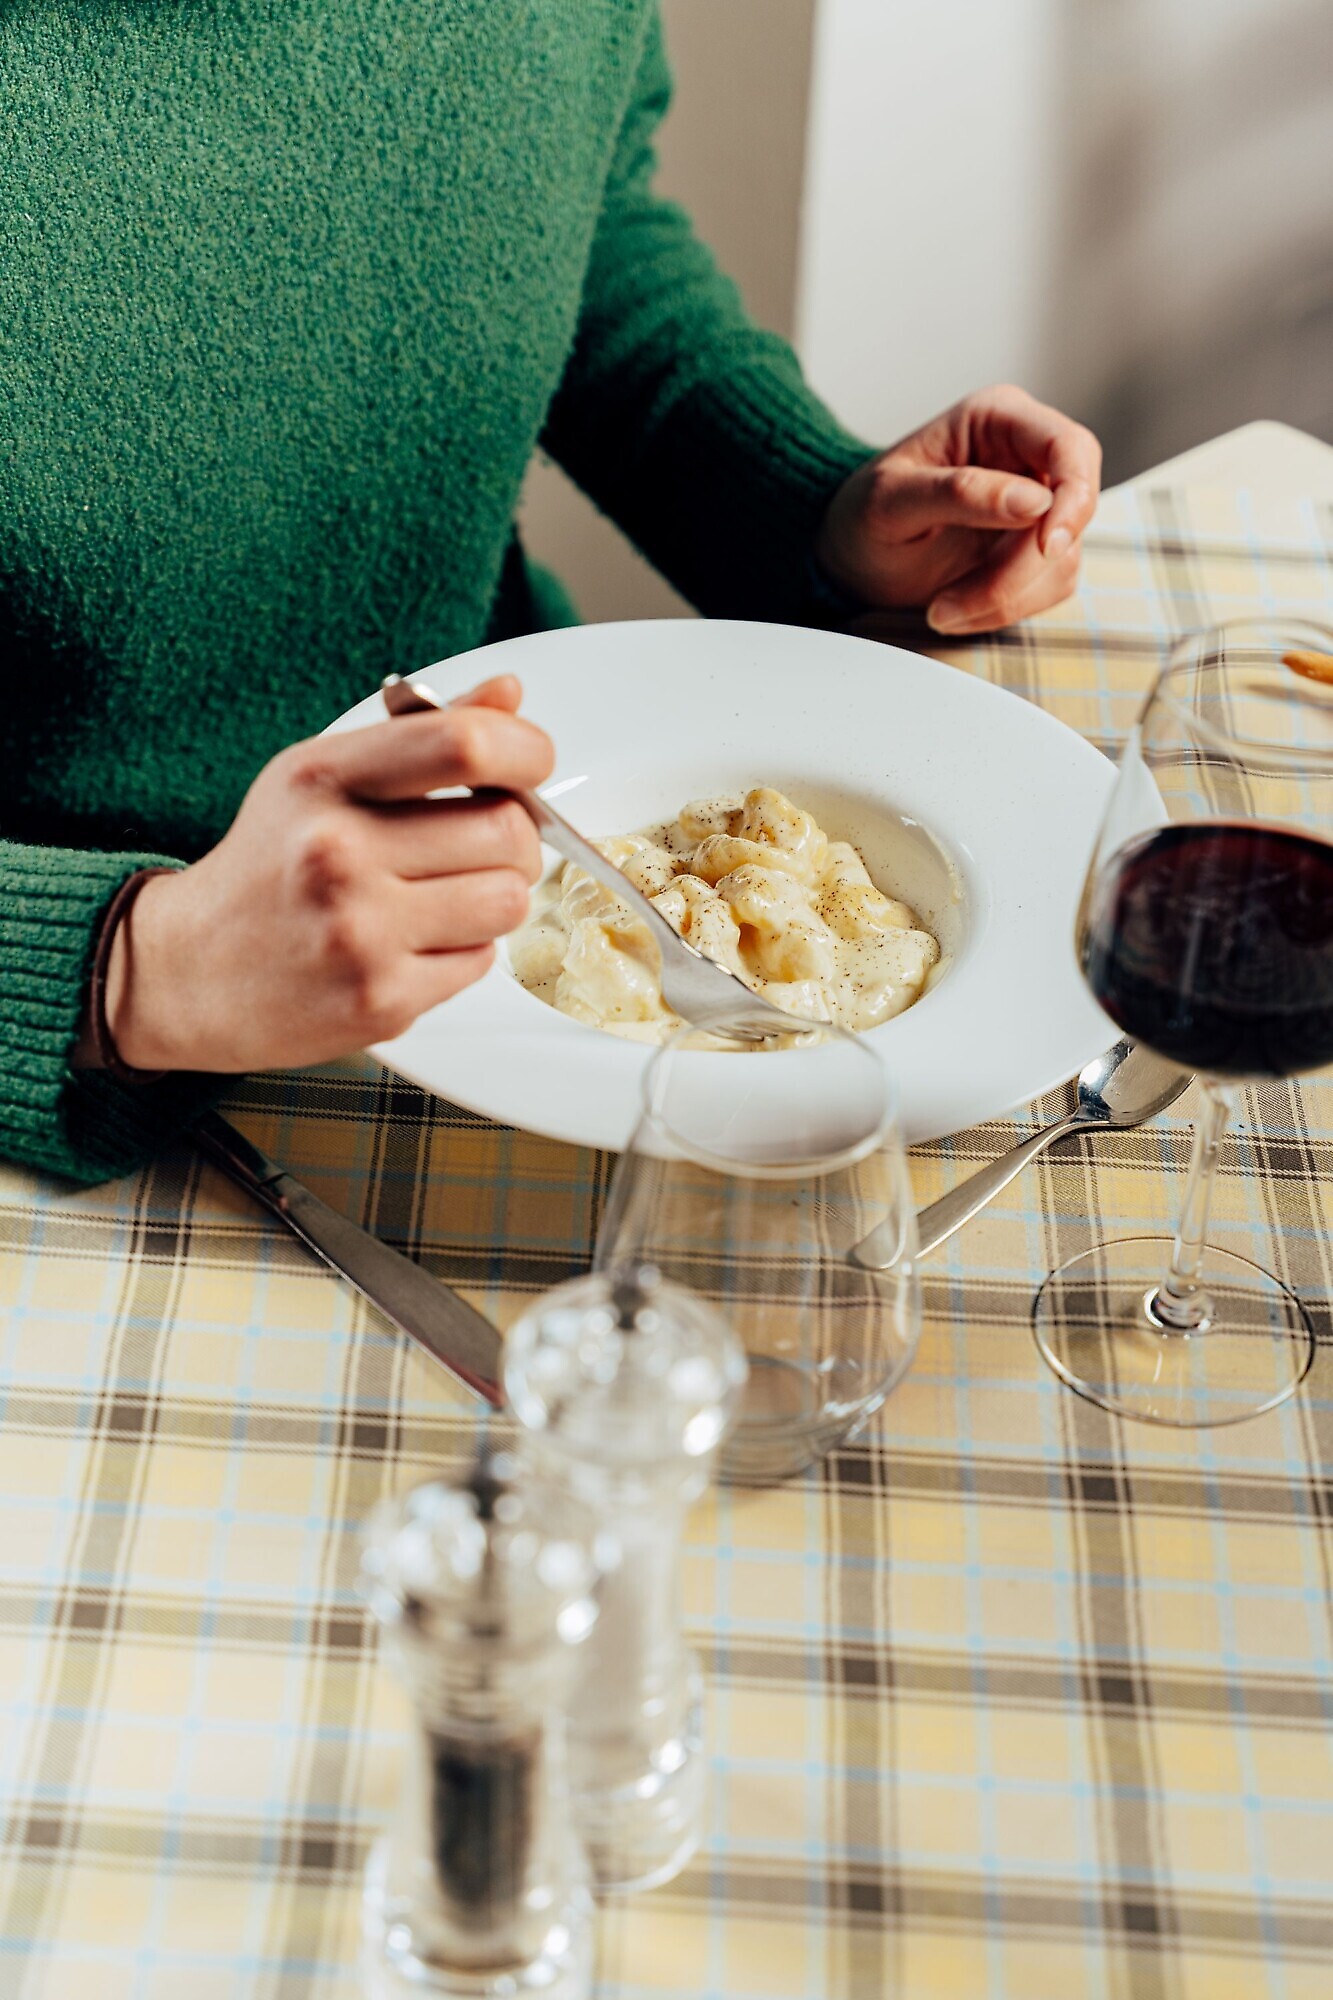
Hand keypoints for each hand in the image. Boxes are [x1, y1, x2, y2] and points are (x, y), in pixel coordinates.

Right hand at [100, 676, 553, 1072]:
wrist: (187, 970)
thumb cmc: (269, 866)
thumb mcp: (322, 779)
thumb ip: (420, 737)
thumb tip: (509, 695)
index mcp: (322, 779)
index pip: (463, 744)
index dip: (524, 750)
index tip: (529, 762)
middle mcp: (337, 852)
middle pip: (506, 829)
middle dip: (517, 835)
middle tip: (487, 843)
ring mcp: (359, 932)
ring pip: (508, 900)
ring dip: (497, 897)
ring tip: (448, 896)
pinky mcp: (380, 1000)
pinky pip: (481, 962)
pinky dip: (465, 951)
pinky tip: (414, 943)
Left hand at [814, 384, 1100, 634]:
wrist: (851, 557)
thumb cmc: (862, 515)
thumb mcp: (891, 501)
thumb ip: (959, 493)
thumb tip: (1033, 502)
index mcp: (998, 419)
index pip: (1069, 447)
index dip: (1073, 497)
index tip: (1046, 547)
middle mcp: (1026, 459)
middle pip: (1074, 509)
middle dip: (1026, 565)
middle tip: (963, 601)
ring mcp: (1035, 510)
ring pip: (1062, 559)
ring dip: (1004, 597)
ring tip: (940, 608)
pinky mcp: (1032, 555)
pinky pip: (1047, 588)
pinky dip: (1004, 610)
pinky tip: (955, 609)